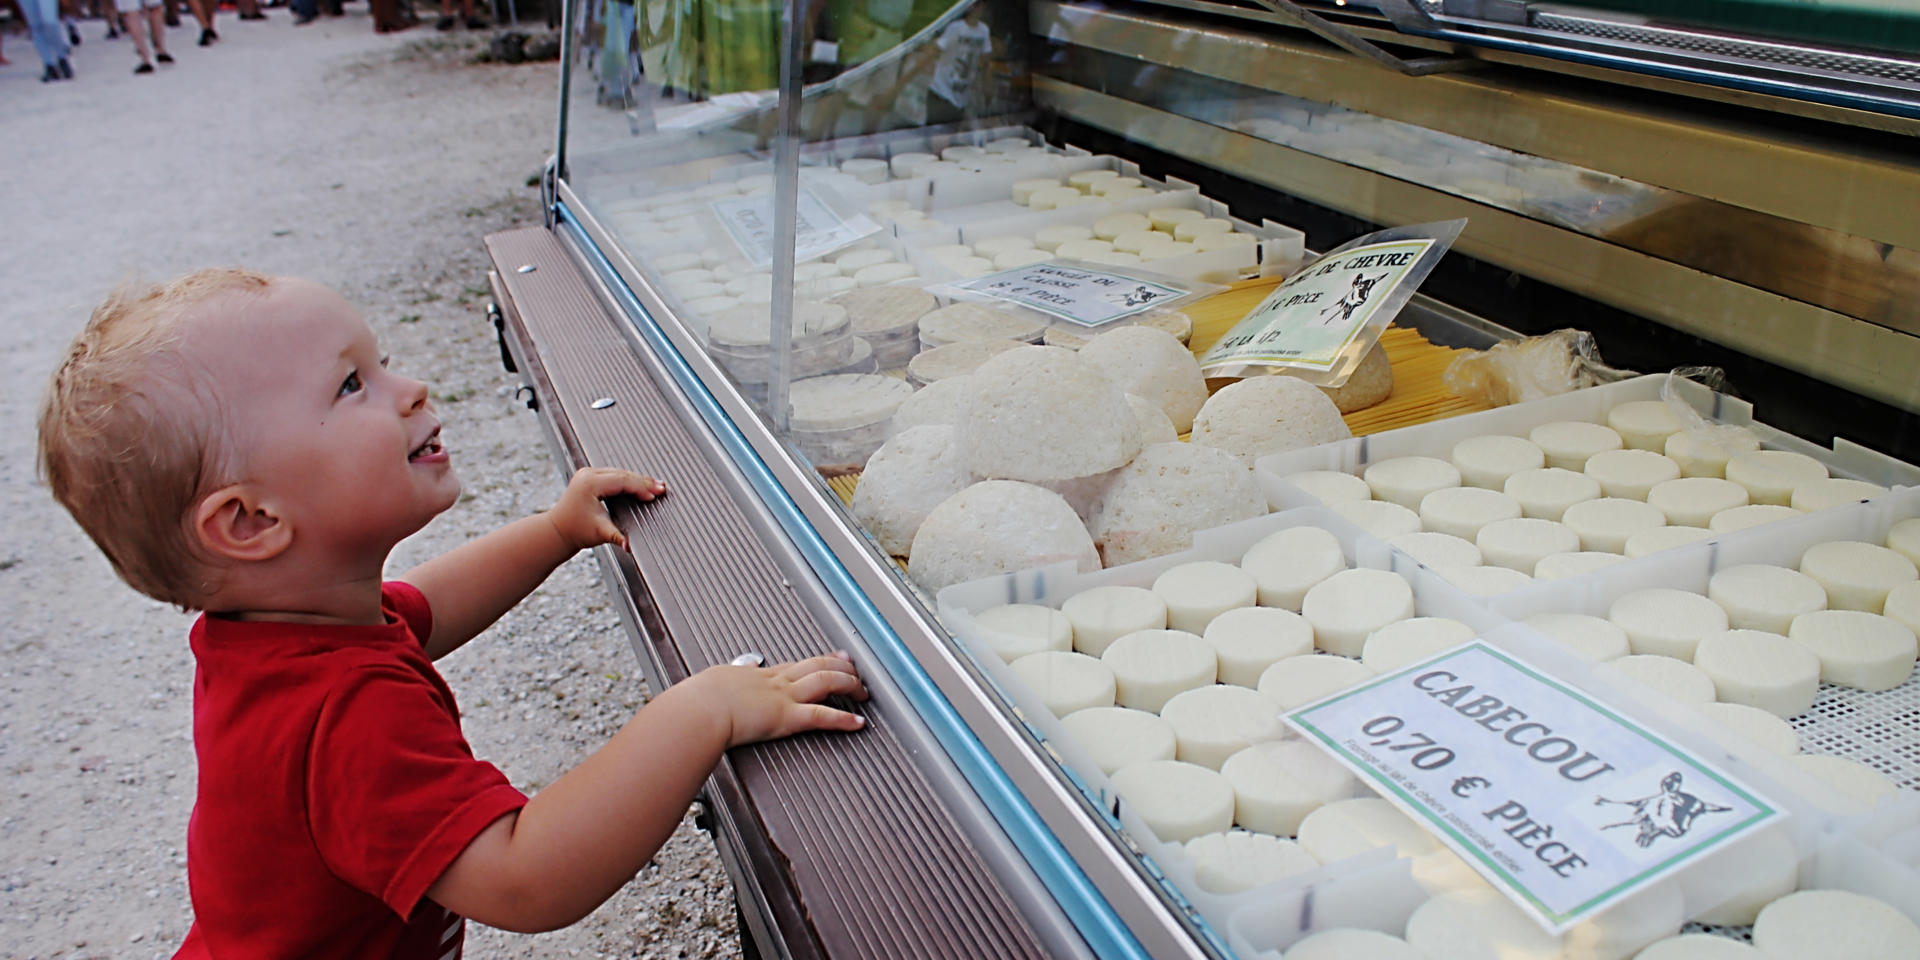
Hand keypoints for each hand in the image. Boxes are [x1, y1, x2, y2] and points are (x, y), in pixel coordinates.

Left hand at [546, 467, 665, 551]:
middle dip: (643, 482)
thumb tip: (631, 546)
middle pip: (623, 474)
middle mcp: (588, 475)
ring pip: (619, 472)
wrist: (558, 531)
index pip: (623, 481)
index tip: (655, 494)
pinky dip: (627, 480)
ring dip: (637, 479)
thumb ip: (618, 537)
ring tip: (655, 485)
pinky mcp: (588, 477)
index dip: (641, 487)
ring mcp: (587, 474)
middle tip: (662, 487)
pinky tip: (639, 483)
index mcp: (590, 484)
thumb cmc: (575, 531)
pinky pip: (613, 474)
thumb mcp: (600, 533)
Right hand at [697, 651, 868, 747]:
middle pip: (816, 666)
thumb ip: (729, 679)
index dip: (818, 661)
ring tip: (863, 691)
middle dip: (841, 666)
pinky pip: (821, 716)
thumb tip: (733, 674)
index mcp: (757, 675)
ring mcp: (782, 697)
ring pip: (826, 681)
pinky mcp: (785, 717)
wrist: (697, 709)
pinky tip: (857, 722)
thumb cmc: (697, 701)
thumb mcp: (714, 682)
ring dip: (849, 684)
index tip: (833, 658)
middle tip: (856, 668)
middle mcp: (775, 682)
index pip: (796, 665)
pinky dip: (842, 719)